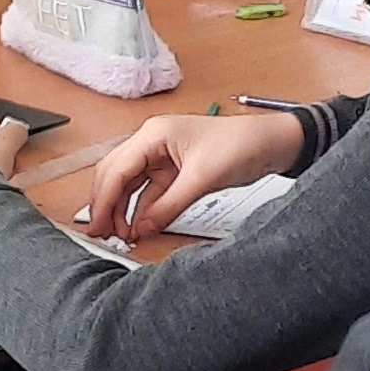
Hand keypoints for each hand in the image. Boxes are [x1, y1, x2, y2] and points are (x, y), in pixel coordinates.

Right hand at [90, 104, 301, 241]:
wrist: (273, 144)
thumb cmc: (242, 144)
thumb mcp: (203, 178)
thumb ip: (169, 205)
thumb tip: (141, 228)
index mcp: (154, 134)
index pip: (117, 169)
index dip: (103, 200)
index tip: (96, 226)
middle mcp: (152, 143)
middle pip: (115, 176)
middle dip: (106, 205)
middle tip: (101, 234)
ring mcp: (162, 158)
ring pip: (130, 186)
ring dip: (123, 210)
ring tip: (120, 236)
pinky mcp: (175, 172)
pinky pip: (149, 193)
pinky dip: (142, 211)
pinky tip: (139, 228)